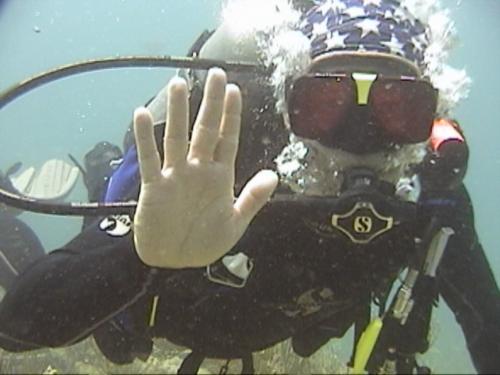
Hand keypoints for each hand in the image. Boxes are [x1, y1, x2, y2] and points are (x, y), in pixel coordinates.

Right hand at [133, 68, 277, 267]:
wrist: (174, 263)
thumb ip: (252, 199)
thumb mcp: (235, 223)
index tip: (234, 91)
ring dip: (178, 113)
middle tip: (215, 74)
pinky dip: (145, 139)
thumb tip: (273, 175)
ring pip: (177, 139)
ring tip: (179, 85)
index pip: (227, 140)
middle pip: (205, 131)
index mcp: (219, 177)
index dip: (231, 116)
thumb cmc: (204, 242)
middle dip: (211, 104)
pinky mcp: (154, 187)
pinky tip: (142, 115)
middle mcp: (198, 171)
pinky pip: (150, 160)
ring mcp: (175, 176)